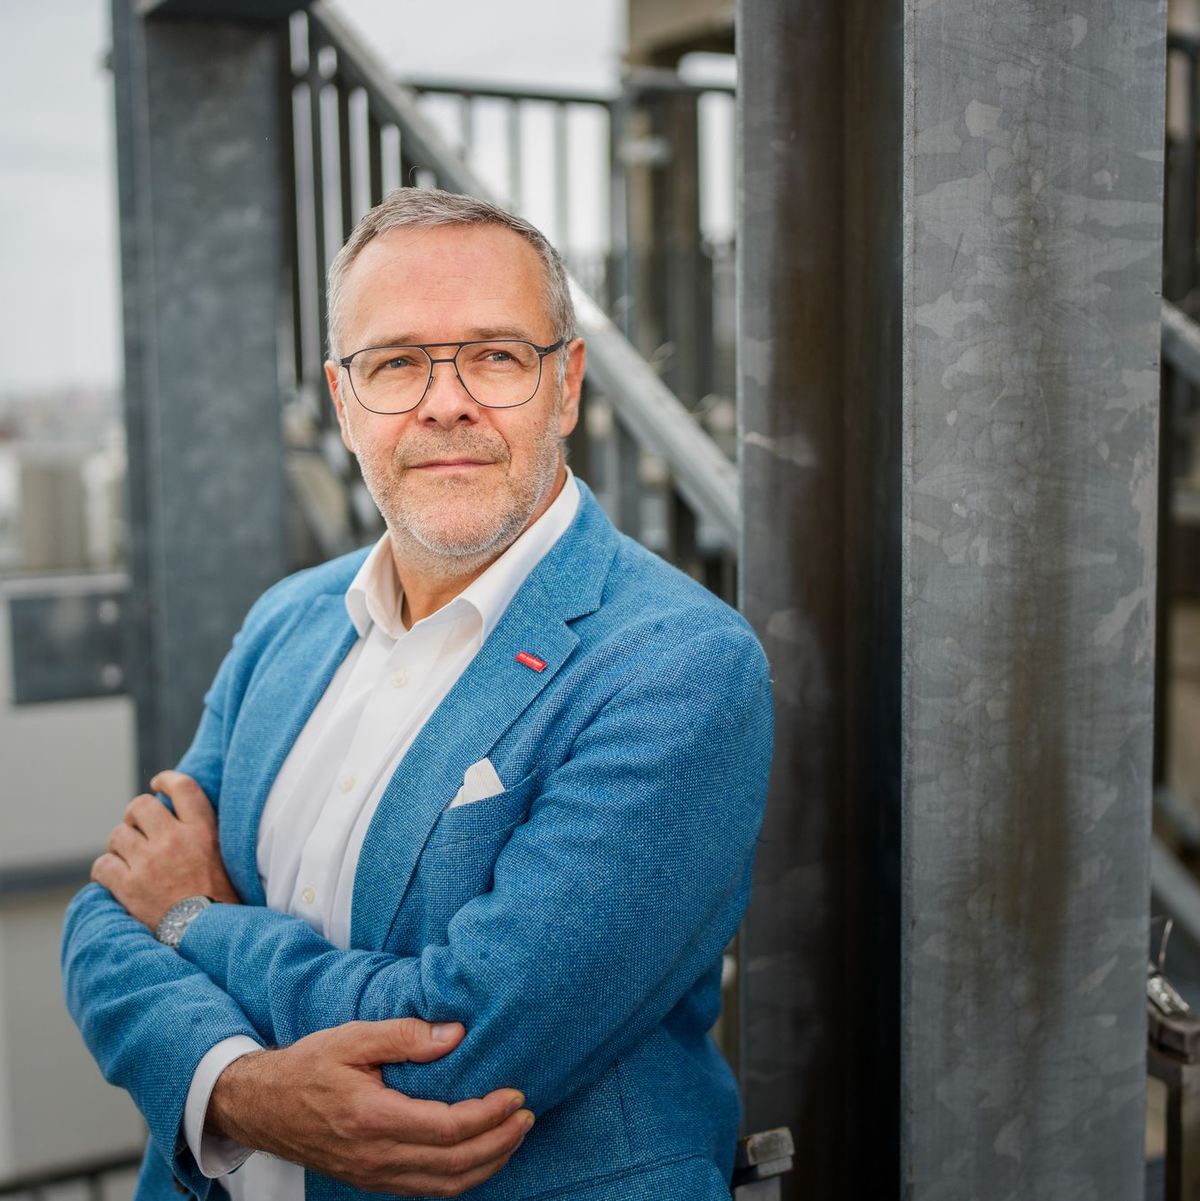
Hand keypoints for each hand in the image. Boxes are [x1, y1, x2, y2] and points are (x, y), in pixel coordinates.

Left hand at [91, 770, 239, 929]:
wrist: (206, 933)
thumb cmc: (219, 897)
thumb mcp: (223, 854)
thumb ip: (202, 830)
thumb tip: (177, 812)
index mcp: (202, 830)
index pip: (182, 787)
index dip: (165, 779)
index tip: (158, 783)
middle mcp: (174, 840)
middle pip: (140, 806)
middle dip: (135, 815)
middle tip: (139, 828)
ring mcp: (149, 863)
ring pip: (117, 835)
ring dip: (121, 845)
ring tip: (130, 858)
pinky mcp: (128, 886)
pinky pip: (102, 865)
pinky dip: (105, 870)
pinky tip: (114, 877)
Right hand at [208, 1017, 533, 1195]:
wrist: (263, 1106)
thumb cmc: (309, 1065)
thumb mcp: (354, 1038)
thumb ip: (406, 1036)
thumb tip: (457, 1034)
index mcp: (373, 1118)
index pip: (448, 1127)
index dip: (489, 1115)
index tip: (516, 1095)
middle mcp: (376, 1156)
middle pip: (455, 1163)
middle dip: (500, 1142)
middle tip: (527, 1117)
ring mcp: (374, 1176)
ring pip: (445, 1185)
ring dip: (488, 1164)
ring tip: (514, 1136)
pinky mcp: (372, 1182)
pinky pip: (427, 1190)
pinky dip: (462, 1178)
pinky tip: (479, 1156)